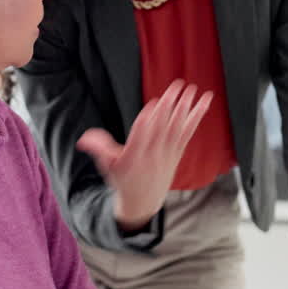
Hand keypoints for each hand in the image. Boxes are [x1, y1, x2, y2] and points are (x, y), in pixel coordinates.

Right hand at [76, 80, 212, 231]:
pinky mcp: (177, 151)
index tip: (153, 103)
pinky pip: (189, 132)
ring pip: (178, 127)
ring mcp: (168, 152)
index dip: (148, 120)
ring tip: (193, 89)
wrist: (143, 201)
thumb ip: (98, 149)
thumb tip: (83, 140)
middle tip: (177, 86)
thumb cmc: (123, 180)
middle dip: (170, 105)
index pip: (141, 135)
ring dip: (187, 107)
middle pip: (163, 126)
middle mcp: (153, 153)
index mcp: (134, 155)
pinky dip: (197, 116)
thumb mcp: (107, 167)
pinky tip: (204, 102)